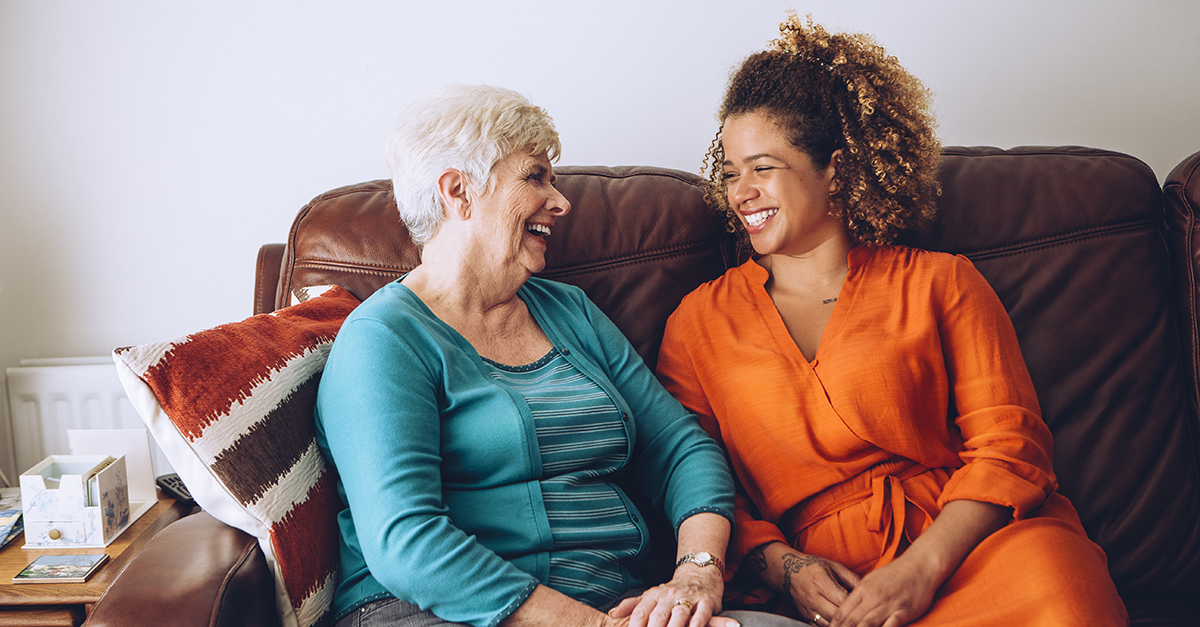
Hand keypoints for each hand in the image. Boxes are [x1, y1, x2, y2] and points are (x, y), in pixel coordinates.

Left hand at [608, 567, 737, 626]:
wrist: (699, 573)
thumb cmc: (671, 591)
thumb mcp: (651, 595)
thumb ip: (632, 605)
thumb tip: (612, 614)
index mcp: (654, 595)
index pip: (640, 613)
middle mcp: (669, 595)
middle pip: (658, 616)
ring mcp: (688, 597)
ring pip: (679, 614)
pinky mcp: (706, 601)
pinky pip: (701, 614)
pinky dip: (697, 623)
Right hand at [777, 552, 860, 626]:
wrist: (787, 572)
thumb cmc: (813, 567)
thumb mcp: (833, 566)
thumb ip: (851, 578)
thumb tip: (869, 589)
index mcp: (821, 582)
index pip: (843, 600)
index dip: (857, 606)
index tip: (868, 608)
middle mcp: (813, 597)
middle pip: (836, 615)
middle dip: (851, 619)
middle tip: (864, 619)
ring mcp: (807, 609)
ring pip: (828, 624)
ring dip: (842, 625)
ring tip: (854, 624)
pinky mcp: (804, 616)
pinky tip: (842, 625)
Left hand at [827, 554, 936, 626]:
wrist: (920, 565)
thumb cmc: (896, 573)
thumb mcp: (872, 580)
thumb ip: (860, 595)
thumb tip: (848, 608)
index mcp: (862, 589)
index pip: (843, 612)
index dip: (834, 625)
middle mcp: (873, 597)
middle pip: (852, 621)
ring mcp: (888, 604)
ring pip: (867, 624)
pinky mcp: (904, 611)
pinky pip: (890, 626)